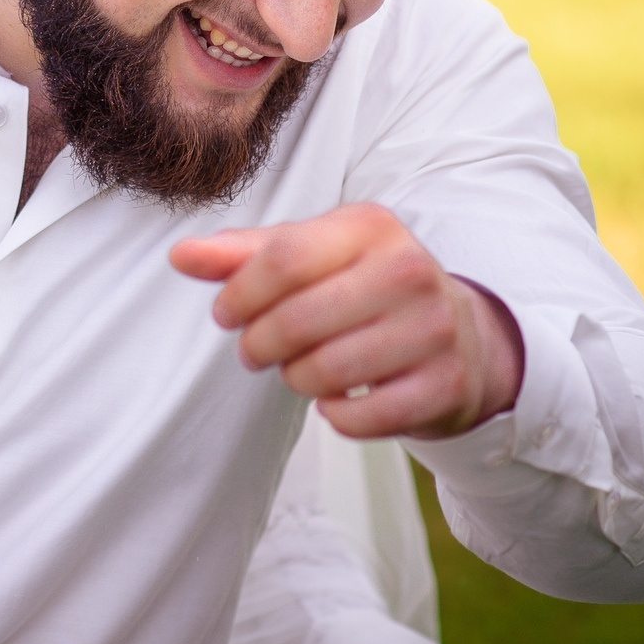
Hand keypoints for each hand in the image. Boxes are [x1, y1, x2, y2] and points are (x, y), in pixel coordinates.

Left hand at [170, 203, 522, 439]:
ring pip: (324, 372)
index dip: (238, 293)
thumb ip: (245, 255)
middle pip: (296, 320)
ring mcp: (434, 329)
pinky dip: (334, 415)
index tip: (225, 314)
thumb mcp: (314, 255)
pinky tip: (337, 398)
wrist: (463, 335)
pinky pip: (359, 417)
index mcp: (371, 226)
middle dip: (259, 345)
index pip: (282, 258)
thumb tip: (180, 256)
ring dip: (294, 379)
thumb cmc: (367, 288)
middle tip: (255, 351)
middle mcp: (409, 270)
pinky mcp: (445, 385)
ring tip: (299, 370)